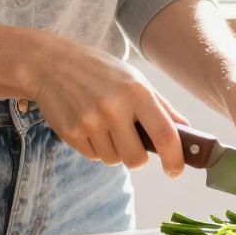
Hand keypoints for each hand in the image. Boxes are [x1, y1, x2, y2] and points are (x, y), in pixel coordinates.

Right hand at [24, 31, 186, 176]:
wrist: (49, 64)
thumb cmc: (99, 71)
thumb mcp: (134, 79)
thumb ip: (161, 106)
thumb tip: (185, 130)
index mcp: (136, 92)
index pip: (164, 134)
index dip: (175, 158)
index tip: (175, 171)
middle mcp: (114, 108)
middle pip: (136, 159)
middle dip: (138, 158)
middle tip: (133, 143)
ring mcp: (90, 122)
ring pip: (113, 160)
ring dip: (114, 150)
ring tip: (105, 125)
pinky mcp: (71, 133)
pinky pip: (93, 156)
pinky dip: (95, 147)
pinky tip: (88, 124)